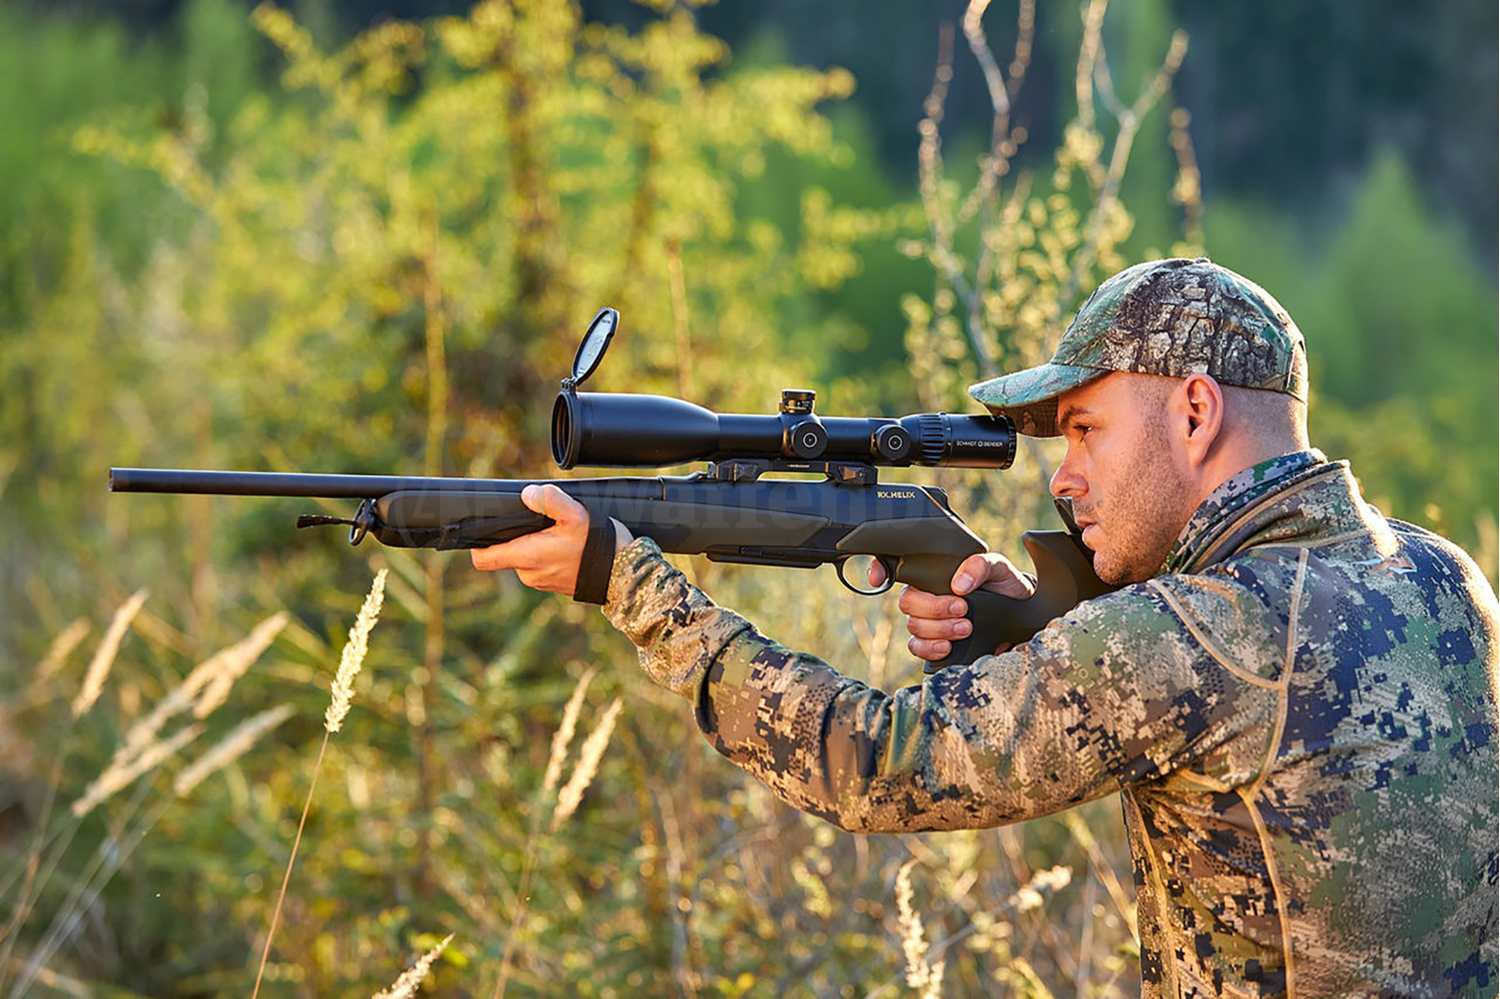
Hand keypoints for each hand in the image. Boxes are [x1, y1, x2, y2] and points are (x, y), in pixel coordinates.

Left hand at [470, 484, 631, 596]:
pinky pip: (539, 566)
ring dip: (533, 545)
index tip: (485, 530)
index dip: (478, 545)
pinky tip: (565, 546)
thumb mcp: (576, 515)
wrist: (624, 574)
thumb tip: (527, 493)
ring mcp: (541, 581)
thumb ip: (549, 500)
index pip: (483, 559)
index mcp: (528, 557)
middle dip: (516, 537)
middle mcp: (529, 574)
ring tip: (557, 534)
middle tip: (538, 523)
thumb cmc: (600, 545)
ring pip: (523, 559)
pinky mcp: (553, 584)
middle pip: (505, 553)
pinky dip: (546, 555)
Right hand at [870, 553, 1033, 661]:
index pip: (896, 566)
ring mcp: (929, 620)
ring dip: (938, 629)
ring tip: (966, 628)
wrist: (1019, 613)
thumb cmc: (1004, 584)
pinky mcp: (936, 643)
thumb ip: (978, 566)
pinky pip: (917, 649)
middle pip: (908, 603)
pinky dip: (930, 649)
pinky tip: (948, 647)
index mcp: (934, 573)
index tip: (879, 579)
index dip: (878, 570)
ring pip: (913, 627)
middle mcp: (926, 596)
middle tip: (963, 610)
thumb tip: (958, 584)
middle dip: (934, 609)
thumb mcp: (997, 567)